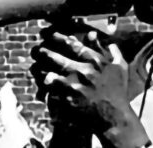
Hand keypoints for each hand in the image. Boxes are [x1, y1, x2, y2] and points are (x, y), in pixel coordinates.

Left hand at [31, 24, 147, 147]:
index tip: (47, 33)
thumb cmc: (118, 92)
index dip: (56, 37)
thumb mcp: (119, 67)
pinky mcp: (69, 102)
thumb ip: (111, 51)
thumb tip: (98, 36)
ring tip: (33, 65)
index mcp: (95, 61)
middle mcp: (84, 71)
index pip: (72, 44)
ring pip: (51, 73)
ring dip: (40, 68)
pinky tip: (39, 83)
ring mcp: (76, 87)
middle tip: (36, 49)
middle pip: (57, 58)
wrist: (115, 119)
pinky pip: (51, 92)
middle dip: (44, 52)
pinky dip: (44, 87)